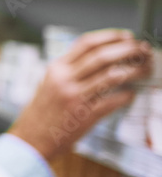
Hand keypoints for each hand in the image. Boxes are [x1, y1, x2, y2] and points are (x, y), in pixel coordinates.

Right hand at [8, 29, 152, 161]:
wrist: (30, 140)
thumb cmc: (42, 113)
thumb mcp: (48, 83)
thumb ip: (69, 70)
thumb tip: (101, 57)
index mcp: (56, 68)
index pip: (86, 43)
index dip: (110, 37)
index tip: (127, 36)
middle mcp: (64, 79)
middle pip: (102, 56)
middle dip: (128, 50)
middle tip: (143, 50)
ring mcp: (74, 97)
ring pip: (112, 76)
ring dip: (135, 70)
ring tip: (146, 68)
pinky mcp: (83, 116)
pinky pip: (112, 101)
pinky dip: (126, 96)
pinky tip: (131, 95)